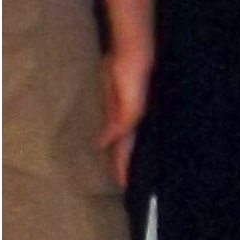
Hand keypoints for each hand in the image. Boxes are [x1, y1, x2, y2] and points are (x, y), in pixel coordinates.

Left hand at [100, 37, 151, 187]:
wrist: (134, 54)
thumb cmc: (133, 78)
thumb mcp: (130, 103)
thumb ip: (121, 123)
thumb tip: (105, 144)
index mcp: (130, 122)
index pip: (124, 150)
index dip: (123, 166)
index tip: (123, 185)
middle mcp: (127, 120)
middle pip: (122, 146)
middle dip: (122, 162)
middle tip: (121, 180)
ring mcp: (122, 111)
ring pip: (119, 137)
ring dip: (118, 150)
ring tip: (118, 164)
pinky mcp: (117, 102)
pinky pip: (114, 124)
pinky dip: (113, 135)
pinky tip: (111, 138)